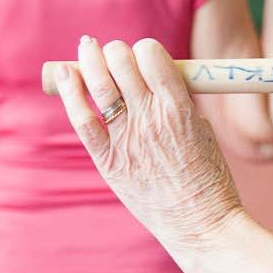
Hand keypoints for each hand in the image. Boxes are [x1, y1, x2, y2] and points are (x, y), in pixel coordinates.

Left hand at [54, 36, 244, 255]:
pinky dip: (71, 94)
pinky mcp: (109, 161)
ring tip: (87, 47)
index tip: (144, 54)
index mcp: (179, 107)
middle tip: (115, 55)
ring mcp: (127, 139)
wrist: (201, 225)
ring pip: (99, 84)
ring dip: (90, 59)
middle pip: (122, 63)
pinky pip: (83, 120)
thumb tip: (150, 76)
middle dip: (117, 51)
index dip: (145, 49)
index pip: (151, 55)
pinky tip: (65, 74)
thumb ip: (177, 100)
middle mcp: (150, 118)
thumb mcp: (202, 128)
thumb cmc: (208, 177)